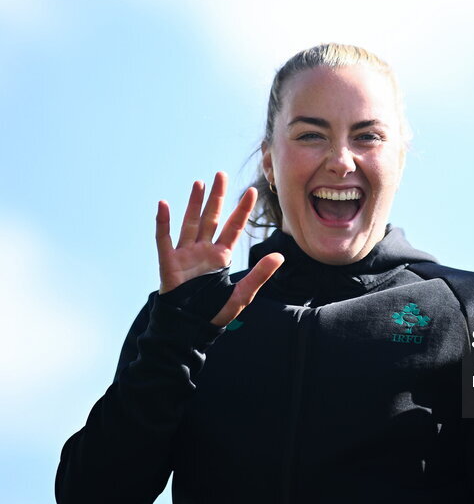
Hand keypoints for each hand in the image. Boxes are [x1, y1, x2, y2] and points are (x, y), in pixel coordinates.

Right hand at [156, 172, 283, 326]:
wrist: (189, 328)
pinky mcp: (168, 263)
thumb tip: (280, 256)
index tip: (251, 191)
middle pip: (211, 218)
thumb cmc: (215, 312)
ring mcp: (185, 255)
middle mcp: (204, 251)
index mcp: (221, 256)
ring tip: (199, 182)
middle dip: (217, 197)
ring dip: (193, 203)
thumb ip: (259, 275)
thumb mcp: (242, 294)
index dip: (241, 210)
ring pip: (190, 223)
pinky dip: (163, 222)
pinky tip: (164, 205)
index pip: (233, 227)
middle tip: (222, 174)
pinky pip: (164, 239)